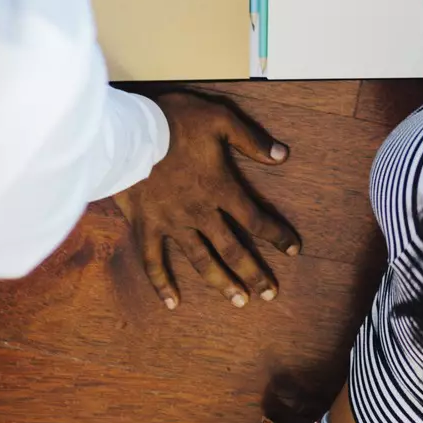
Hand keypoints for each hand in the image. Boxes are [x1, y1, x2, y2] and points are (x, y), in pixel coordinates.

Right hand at [114, 90, 301, 310]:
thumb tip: (283, 155)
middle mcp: (200, 212)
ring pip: (201, 260)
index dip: (277, 235)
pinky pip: (153, 261)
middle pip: (233, 248)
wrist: (130, 132)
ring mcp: (172, 223)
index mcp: (220, 187)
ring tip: (239, 302)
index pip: (255, 219)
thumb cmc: (175, 121)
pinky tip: (172, 303)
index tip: (293, 250)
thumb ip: (251, 140)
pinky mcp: (145, 226)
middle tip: (270, 294)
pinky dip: (162, 283)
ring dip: (222, 282)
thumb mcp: (220, 119)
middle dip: (254, 272)